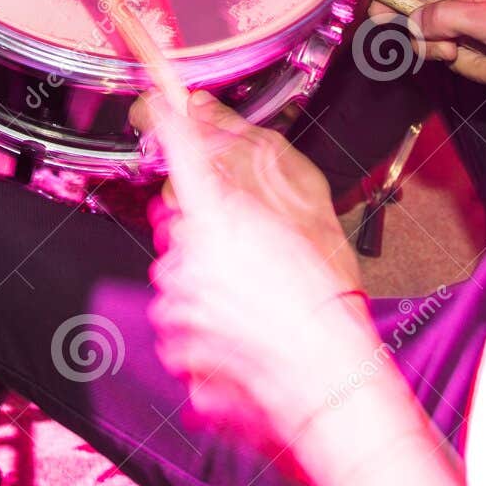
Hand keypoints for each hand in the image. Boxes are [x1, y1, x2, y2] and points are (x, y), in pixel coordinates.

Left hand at [135, 92, 371, 437]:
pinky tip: (244, 337)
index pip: (182, 155)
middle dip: (203, 238)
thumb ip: (248, 190)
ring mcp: (175, 307)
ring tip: (256, 307)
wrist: (329, 382)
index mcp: (217, 219)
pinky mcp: (175, 349)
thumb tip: (218, 175)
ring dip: (205, 288)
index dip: (167, 124)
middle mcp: (185, 258)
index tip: (155, 103)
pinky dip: (204, 331)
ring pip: (178, 279)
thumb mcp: (301, 226)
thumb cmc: (324, 307)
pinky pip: (181, 327)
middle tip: (250, 263)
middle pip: (178, 228)